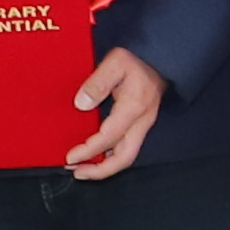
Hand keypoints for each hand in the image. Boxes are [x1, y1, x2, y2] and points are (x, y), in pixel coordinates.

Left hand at [64, 44, 168, 179]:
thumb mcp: (115, 63)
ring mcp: (143, 125)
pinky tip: (96, 154)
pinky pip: (126, 148)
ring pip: (126, 156)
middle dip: (100, 171)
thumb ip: (97, 83)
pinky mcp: (140, 124)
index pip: (109, 137)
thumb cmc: (137, 59)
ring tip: (82, 168)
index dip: (89, 151)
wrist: (160, 57)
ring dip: (105, 166)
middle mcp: (141, 121)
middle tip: (76, 172)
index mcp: (134, 108)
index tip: (70, 157)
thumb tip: (81, 104)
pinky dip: (110, 157)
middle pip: (124, 158)